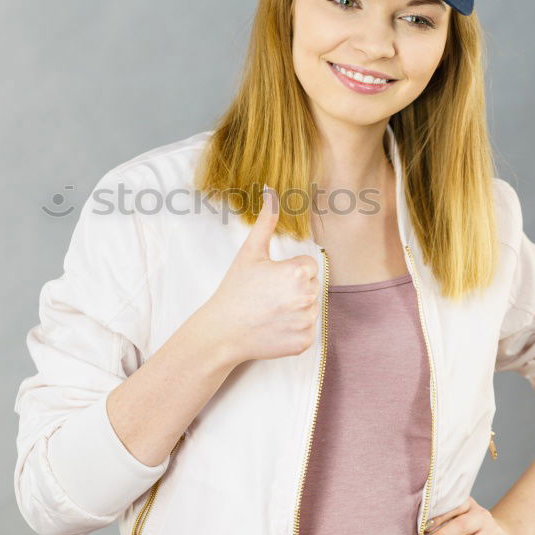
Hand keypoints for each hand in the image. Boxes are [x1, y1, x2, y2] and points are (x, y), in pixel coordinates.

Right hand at [205, 186, 320, 365]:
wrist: (223, 331)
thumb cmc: (236, 290)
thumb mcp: (250, 253)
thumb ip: (266, 221)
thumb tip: (271, 192)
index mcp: (298, 272)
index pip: (308, 266)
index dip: (288, 271)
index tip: (269, 280)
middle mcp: (308, 297)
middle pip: (311, 286)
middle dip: (294, 288)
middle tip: (268, 295)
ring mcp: (307, 322)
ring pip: (311, 307)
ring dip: (296, 308)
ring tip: (270, 311)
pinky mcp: (304, 342)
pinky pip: (307, 330)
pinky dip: (294, 329)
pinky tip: (274, 326)